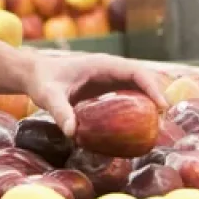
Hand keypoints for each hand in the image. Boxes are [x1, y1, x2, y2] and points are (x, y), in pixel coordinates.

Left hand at [25, 51, 169, 137]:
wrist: (34, 75)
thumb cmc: (42, 81)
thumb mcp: (48, 96)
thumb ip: (60, 111)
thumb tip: (72, 133)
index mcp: (102, 65)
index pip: (136, 71)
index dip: (152, 86)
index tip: (162, 106)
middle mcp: (110, 70)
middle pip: (144, 79)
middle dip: (158, 96)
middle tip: (165, 122)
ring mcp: (110, 79)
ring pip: (139, 88)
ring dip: (151, 103)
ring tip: (159, 127)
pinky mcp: (107, 90)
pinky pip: (130, 96)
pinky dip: (140, 108)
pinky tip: (142, 127)